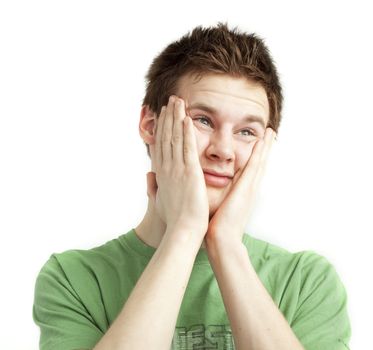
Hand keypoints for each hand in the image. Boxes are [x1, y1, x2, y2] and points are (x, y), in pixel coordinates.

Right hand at [146, 96, 208, 239]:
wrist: (183, 230)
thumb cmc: (173, 219)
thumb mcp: (159, 201)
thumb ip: (153, 187)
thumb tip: (149, 177)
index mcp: (162, 174)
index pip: (160, 146)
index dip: (161, 129)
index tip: (162, 115)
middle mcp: (167, 168)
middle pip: (166, 137)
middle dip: (167, 118)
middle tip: (170, 101)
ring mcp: (177, 169)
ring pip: (175, 138)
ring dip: (175, 118)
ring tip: (177, 102)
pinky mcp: (189, 172)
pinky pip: (187, 147)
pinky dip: (186, 132)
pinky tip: (186, 118)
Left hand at [205, 128, 275, 248]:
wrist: (223, 240)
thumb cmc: (218, 226)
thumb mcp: (221, 205)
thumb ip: (221, 196)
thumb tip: (212, 189)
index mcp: (243, 192)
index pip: (251, 169)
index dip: (257, 156)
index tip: (258, 142)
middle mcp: (250, 188)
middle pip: (260, 163)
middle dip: (265, 147)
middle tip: (270, 132)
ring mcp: (250, 188)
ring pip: (260, 162)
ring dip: (265, 146)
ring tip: (270, 131)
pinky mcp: (245, 189)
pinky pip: (253, 167)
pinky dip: (258, 154)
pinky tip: (260, 142)